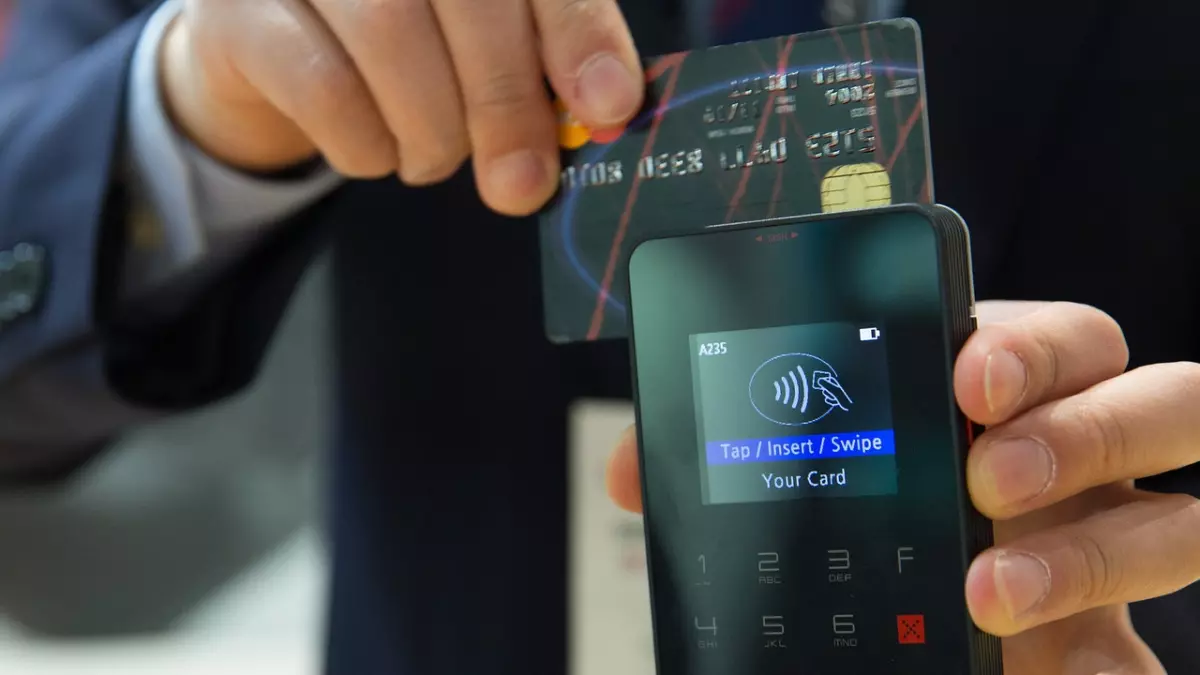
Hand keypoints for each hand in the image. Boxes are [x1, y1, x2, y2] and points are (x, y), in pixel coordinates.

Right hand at [161, 0, 643, 214]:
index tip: (608, 107)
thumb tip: (604, 111)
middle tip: (521, 182)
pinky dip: (365, 143)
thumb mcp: (480, 40)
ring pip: (390, 36)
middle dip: (506, 103)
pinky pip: (320, 85)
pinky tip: (376, 153)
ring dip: (431, 130)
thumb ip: (540, 59)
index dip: (577, 32)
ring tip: (435, 160)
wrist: (273, 43)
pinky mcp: (237, 10)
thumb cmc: (403, 39)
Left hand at [607, 300, 1199, 673]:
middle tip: (982, 477)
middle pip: (1154, 401)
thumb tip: (630, 471)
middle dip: (1078, 429)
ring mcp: (1100, 551)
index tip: (964, 370)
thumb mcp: (795, 485)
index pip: (1057, 339)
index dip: (1030, 344)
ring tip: (988, 591)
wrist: (889, 640)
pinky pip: (1147, 660)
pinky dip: (1121, 672)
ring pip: (1175, 524)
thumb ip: (725, 461)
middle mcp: (1072, 463)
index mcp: (1000, 399)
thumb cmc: (854, 531)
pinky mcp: (1105, 649)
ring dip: (1091, 553)